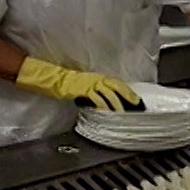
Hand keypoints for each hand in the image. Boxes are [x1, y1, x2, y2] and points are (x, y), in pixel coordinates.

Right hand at [15, 57, 140, 110]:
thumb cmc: (66, 82)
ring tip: (125, 112)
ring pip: (109, 93)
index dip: (127, 90)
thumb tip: (104, 99)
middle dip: (128, 95)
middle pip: (117, 86)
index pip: (116, 83)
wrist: (52, 77)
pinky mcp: (83, 90)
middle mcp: (96, 79)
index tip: (136, 98)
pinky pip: (96, 98)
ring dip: (118, 103)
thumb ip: (95, 91)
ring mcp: (90, 84)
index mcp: (97, 77)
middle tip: (137, 104)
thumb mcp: (84, 85)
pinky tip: (108, 111)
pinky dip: (104, 105)